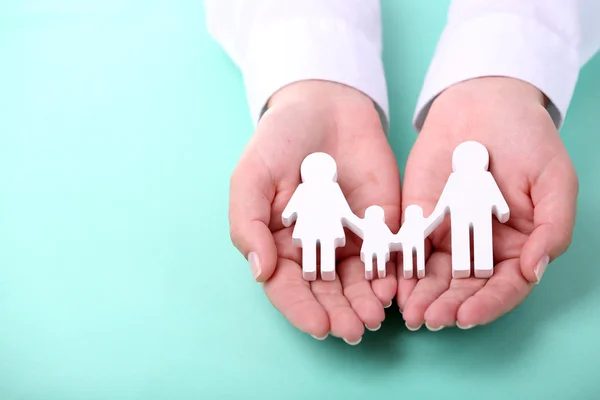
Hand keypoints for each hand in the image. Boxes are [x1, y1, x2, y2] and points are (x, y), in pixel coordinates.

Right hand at [229, 81, 400, 342]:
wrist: (325, 105)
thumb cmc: (279, 139)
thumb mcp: (252, 175)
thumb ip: (247, 221)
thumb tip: (259, 269)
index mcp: (279, 243)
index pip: (288, 287)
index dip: (302, 309)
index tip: (319, 325)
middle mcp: (314, 249)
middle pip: (327, 292)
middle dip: (340, 312)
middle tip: (354, 329)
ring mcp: (349, 238)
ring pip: (359, 282)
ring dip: (366, 302)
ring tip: (375, 316)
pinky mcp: (380, 224)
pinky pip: (387, 255)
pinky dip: (391, 273)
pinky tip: (395, 287)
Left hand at [399, 77, 576, 329]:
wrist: (484, 103)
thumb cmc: (528, 139)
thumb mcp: (554, 180)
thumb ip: (552, 228)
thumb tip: (534, 271)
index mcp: (519, 245)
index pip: (504, 286)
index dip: (488, 304)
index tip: (467, 316)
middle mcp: (482, 248)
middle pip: (465, 288)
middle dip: (448, 306)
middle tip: (430, 320)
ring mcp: (449, 235)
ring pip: (435, 276)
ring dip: (423, 296)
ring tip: (410, 312)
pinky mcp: (420, 219)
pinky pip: (410, 249)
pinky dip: (402, 269)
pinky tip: (393, 284)